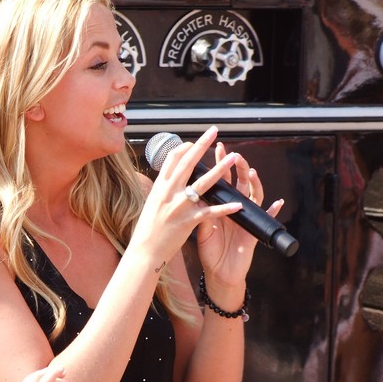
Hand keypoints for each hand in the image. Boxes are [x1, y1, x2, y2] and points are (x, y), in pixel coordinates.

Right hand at [133, 126, 245, 266]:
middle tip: (214, 130)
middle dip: (202, 145)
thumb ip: (164, 190)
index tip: (195, 141)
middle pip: (187, 163)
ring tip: (232, 157)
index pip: (172, 159)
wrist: (144, 250)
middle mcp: (168, 192)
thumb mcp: (152, 203)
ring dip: (220, 169)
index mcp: (160, 186)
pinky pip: (210, 212)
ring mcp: (178, 206)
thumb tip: (172, 177)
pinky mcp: (188, 221)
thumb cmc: (148, 228)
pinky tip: (238, 204)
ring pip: (203, 183)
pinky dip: (225, 208)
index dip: (185, 147)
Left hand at [195, 140, 283, 288]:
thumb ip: (200, 211)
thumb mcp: (200, 228)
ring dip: (254, 184)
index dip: (219, 165)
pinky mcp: (254, 232)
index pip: (221, 180)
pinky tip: (278, 202)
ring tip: (251, 172)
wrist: (219, 273)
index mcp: (220, 205)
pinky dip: (273, 211)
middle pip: (239, 183)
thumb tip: (193, 193)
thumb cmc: (209, 250)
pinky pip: (266, 219)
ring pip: (254, 196)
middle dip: (238, 167)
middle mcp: (234, 209)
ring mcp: (246, 219)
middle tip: (235, 154)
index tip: (215, 148)